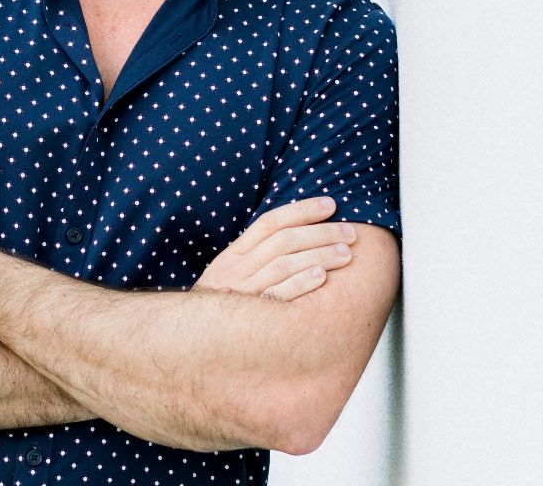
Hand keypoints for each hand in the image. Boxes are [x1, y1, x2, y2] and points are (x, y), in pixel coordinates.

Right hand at [195, 196, 358, 301]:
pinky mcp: (250, 317)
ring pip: (284, 264)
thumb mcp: (231, 272)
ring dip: (318, 255)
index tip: (331, 204)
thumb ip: (257, 254)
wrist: (192, 337)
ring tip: (346, 254)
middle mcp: (238, 268)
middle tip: (350, 233)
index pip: (271, 222)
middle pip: (284, 241)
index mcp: (235, 253)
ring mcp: (244, 291)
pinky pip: (277, 296)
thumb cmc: (223, 303)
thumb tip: (297, 233)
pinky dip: (300, 284)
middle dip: (321, 233)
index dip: (302, 210)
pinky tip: (322, 277)